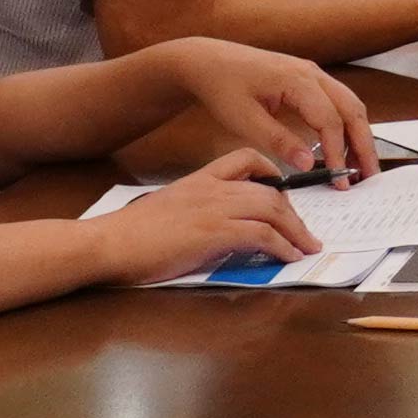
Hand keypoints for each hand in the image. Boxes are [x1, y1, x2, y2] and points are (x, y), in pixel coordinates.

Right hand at [99, 150, 318, 284]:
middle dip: (294, 213)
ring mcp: (215, 209)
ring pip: (273, 210)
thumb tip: (220, 230)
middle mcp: (213, 188)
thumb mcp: (170, 209)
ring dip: (296, 232)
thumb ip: (197, 210)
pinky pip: (262, 235)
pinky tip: (288, 258)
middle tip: (304, 232)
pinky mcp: (215, 233)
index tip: (284, 191)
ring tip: (306, 247)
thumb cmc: (132, 234)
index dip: (272, 172)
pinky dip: (281, 247)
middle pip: (270, 191)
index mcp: (201, 178)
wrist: (110, 242)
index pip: (245, 159)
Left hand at [153, 37, 370, 179]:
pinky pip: (338, 102)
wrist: (209, 61)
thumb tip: (309, 164)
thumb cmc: (223, 86)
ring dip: (359, 134)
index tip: (339, 179)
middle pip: (352, 109)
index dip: (338, 151)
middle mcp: (312, 73)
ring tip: (360, 166)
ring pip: (350, 104)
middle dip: (364, 144)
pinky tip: (343, 147)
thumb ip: (278, 141)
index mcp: (297, 80)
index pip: (330, 120)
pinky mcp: (308, 79)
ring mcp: (313, 74)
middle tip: (370, 176)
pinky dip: (346, 125)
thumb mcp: (244, 120)